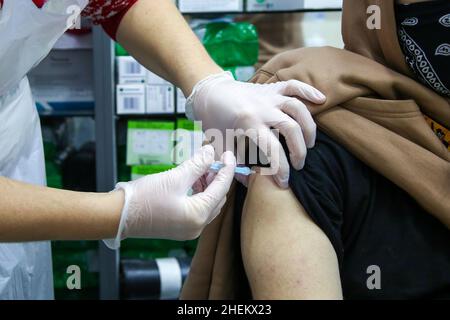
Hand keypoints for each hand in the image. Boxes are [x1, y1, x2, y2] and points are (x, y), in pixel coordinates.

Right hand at [104, 145, 235, 248]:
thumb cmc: (143, 198)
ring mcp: (189, 230)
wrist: (117, 216)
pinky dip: (199, 195)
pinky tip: (193, 181)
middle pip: (218, 198)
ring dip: (208, 186)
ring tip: (202, 168)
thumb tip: (210, 152)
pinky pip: (198, 210)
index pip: (222, 188)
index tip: (229, 154)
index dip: (227, 169)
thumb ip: (196, 164)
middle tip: (213, 159)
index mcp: (198, 215)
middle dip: (218, 177)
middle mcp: (197, 227)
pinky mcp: (180, 228)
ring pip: (209, 204)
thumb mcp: (174, 177)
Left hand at [186, 72, 325, 188]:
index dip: (281, 170)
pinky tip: (321, 100)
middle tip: (299, 166)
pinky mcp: (272, 88)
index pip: (272, 150)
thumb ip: (234, 166)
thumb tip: (249, 183)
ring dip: (308, 127)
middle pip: (291, 129)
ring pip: (298, 108)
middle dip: (299, 151)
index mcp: (248, 124)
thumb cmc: (213, 121)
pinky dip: (309, 91)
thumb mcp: (220, 146)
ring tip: (310, 144)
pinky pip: (294, 86)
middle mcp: (262, 108)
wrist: (208, 92)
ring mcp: (269, 96)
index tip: (284, 183)